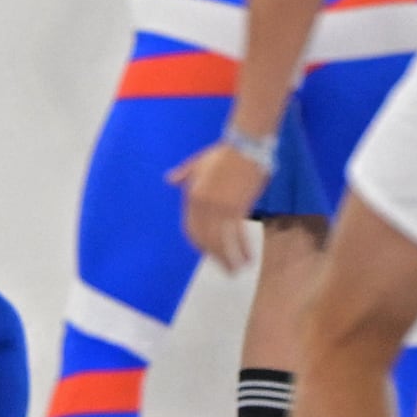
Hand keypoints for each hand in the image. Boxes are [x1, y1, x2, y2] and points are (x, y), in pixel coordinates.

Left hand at [172, 143, 267, 271]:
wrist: (244, 145)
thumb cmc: (223, 154)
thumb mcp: (198, 163)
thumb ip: (183, 174)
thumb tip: (168, 179)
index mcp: (192, 196)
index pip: (191, 228)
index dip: (199, 244)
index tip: (208, 255)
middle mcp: (202, 205)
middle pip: (205, 239)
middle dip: (215, 257)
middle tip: (224, 270)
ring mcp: (219, 207)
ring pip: (221, 241)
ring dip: (228, 259)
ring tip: (236, 270)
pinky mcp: (237, 207)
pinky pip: (238, 235)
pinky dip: (243, 249)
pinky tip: (248, 258)